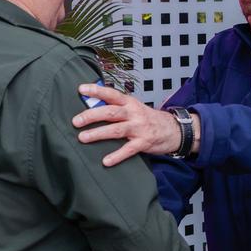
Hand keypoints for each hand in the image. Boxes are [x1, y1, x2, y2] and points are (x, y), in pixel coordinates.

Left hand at [72, 83, 196, 165]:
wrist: (174, 130)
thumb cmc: (150, 119)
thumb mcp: (135, 109)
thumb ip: (117, 108)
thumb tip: (93, 107)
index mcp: (130, 103)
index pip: (112, 94)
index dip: (97, 90)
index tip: (81, 89)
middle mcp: (134, 113)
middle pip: (110, 112)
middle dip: (91, 116)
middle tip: (76, 121)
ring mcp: (139, 128)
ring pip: (116, 129)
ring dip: (98, 134)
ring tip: (83, 138)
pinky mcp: (144, 142)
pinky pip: (128, 150)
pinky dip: (117, 156)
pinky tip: (106, 161)